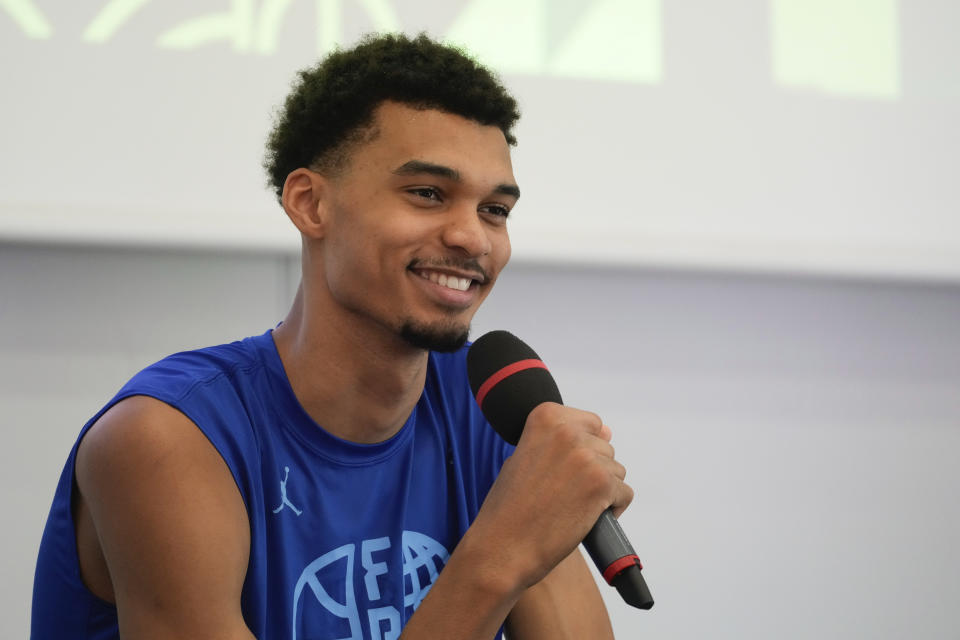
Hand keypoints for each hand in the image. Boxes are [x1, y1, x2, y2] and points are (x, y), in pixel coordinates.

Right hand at [469, 402, 633, 589]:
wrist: (502, 546)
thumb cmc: (511, 506)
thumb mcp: (528, 456)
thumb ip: (563, 439)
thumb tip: (608, 432)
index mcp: (546, 416)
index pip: (590, 423)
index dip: (580, 451)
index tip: (560, 471)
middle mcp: (567, 430)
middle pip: (604, 448)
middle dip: (591, 471)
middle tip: (562, 494)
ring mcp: (586, 456)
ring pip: (616, 471)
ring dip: (600, 490)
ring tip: (570, 506)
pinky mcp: (601, 483)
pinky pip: (624, 493)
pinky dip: (611, 509)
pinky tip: (583, 518)